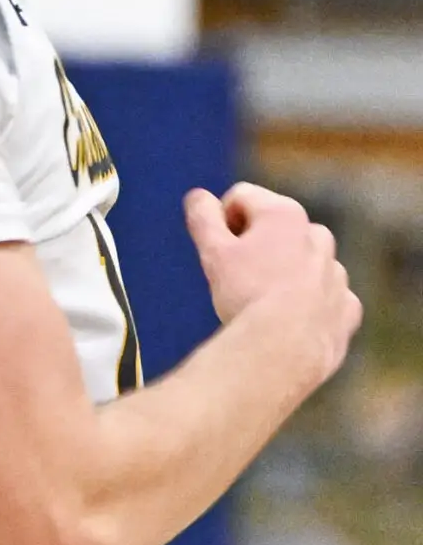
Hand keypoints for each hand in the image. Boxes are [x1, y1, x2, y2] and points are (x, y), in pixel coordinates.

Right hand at [185, 182, 361, 381]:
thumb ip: (202, 216)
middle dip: (253, 246)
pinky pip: (324, 297)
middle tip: (235, 279)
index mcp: (284, 214)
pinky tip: (288, 323)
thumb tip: (199, 196)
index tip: (217, 252)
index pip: (240, 198)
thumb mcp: (212, 251)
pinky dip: (307, 305)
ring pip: (301, 262)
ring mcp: (335, 272)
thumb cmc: (245, 295)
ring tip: (259, 305)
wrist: (285, 348)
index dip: (220, 222)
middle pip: (273, 228)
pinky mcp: (345, 307)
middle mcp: (317, 236)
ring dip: (280, 274)